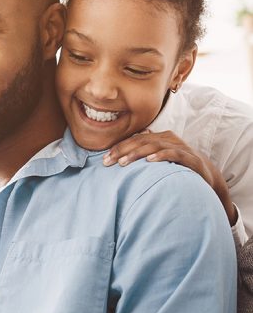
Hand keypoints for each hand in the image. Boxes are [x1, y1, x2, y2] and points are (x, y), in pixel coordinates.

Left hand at [103, 130, 236, 225]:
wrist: (207, 175)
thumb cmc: (178, 166)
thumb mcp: (159, 158)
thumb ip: (143, 154)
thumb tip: (121, 153)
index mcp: (160, 137)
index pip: (135, 140)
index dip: (119, 147)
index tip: (104, 159)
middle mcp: (169, 139)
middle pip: (141, 141)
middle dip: (122, 151)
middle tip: (107, 161)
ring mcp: (180, 147)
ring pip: (155, 146)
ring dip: (137, 153)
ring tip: (123, 162)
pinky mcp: (190, 158)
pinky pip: (174, 154)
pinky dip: (161, 156)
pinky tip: (149, 161)